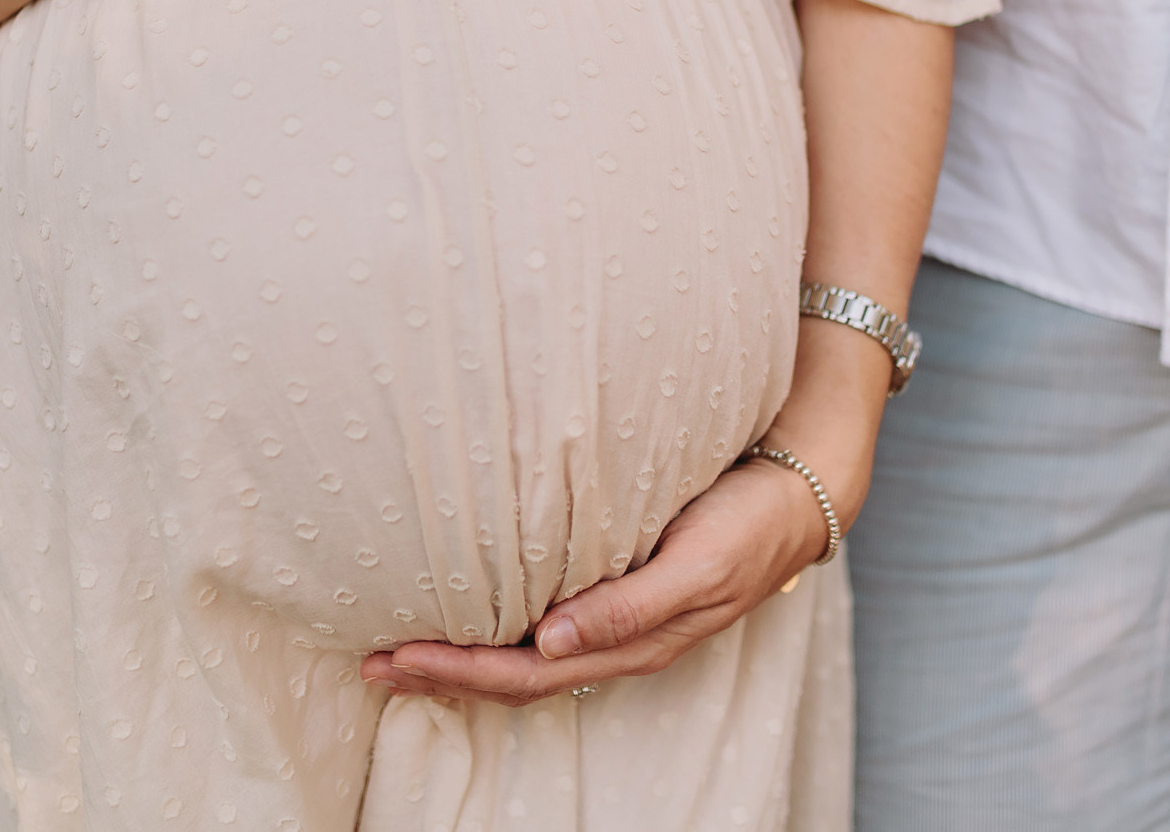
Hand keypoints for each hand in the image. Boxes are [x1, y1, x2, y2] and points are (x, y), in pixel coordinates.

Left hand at [359, 459, 829, 705]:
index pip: (526, 674)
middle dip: (441, 673)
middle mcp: (613, 639)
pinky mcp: (615, 585)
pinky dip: (494, 626)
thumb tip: (550, 644)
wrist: (797, 494)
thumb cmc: (748, 524)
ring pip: (523, 655)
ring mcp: (614, 618)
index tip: (396, 657)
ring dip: (460, 656)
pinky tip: (465, 610)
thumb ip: (629, 606)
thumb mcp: (697, 566)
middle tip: (371, 662)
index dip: (459, 672)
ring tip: (398, 649)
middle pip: (513, 675)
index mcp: (630, 642)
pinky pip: (543, 623)